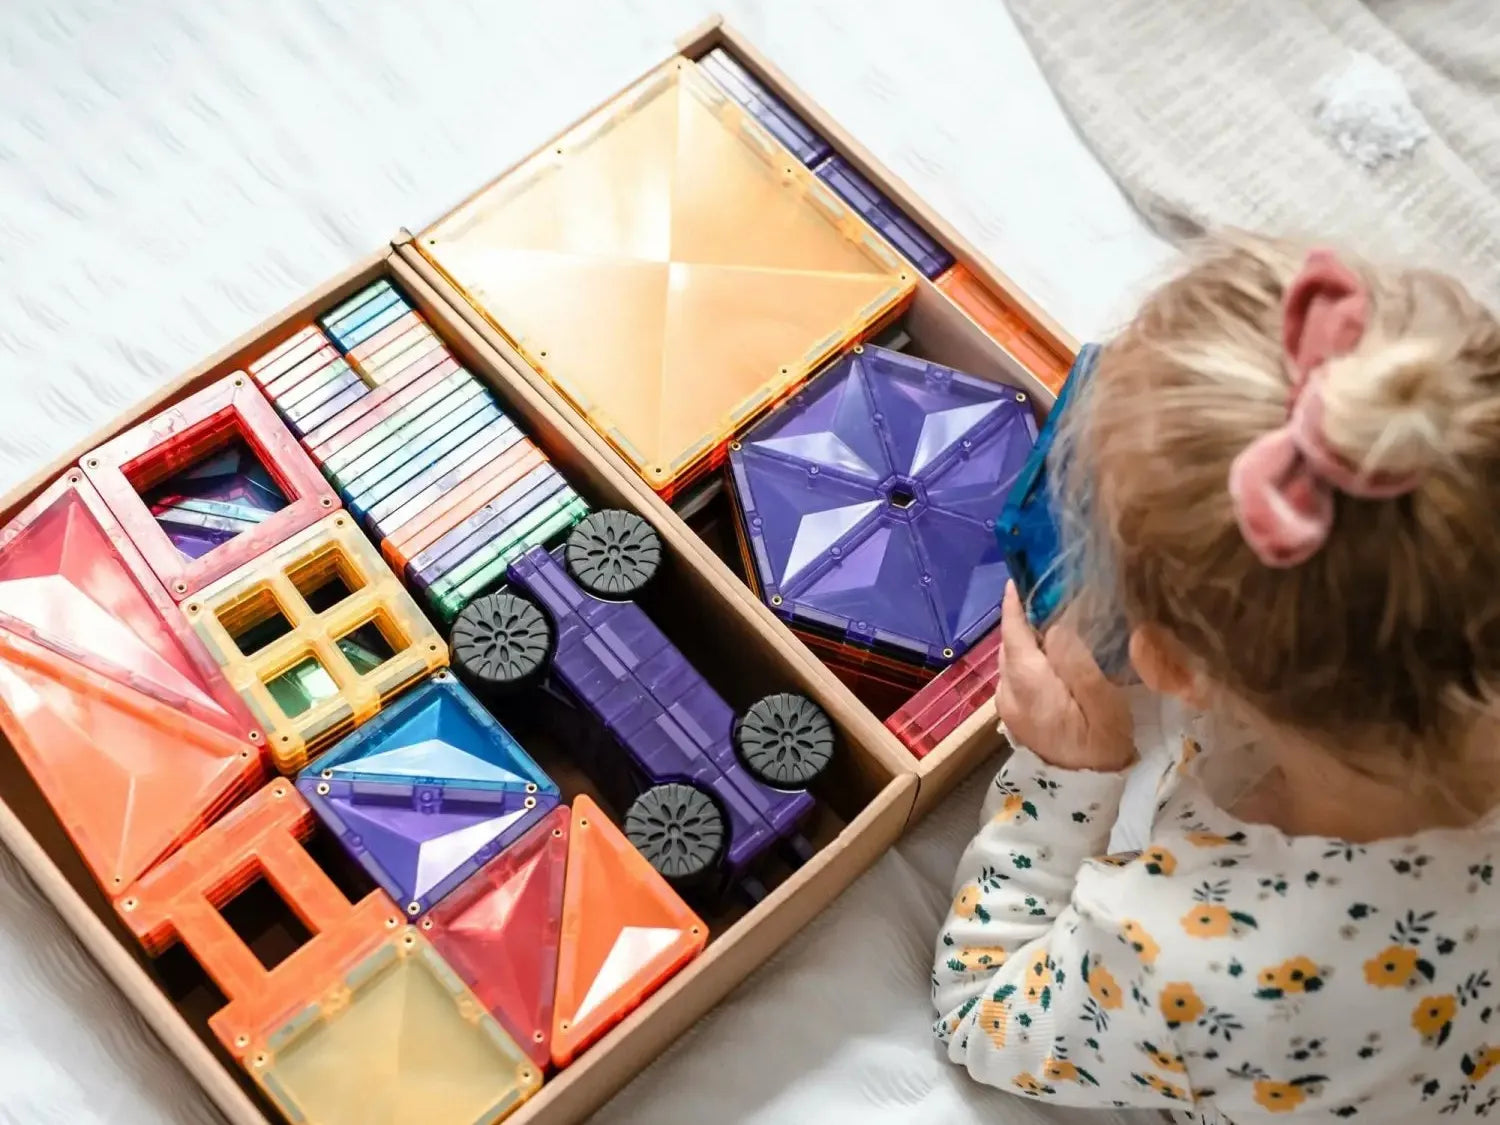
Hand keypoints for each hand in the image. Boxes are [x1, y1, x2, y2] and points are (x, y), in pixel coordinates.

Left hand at [996, 581, 1135, 771]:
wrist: (1079, 800)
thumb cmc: (1100, 751)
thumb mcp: (1103, 706)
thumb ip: (1078, 662)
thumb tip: (1059, 624)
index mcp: (1026, 682)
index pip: (1013, 629)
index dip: (1017, 600)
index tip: (1027, 571)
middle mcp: (1007, 689)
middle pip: (1011, 640)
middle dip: (1027, 614)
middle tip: (1054, 588)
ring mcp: (1006, 704)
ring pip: (1013, 656)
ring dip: (1030, 636)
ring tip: (1058, 616)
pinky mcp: (1014, 715)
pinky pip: (1017, 674)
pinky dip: (1031, 656)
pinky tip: (1056, 654)